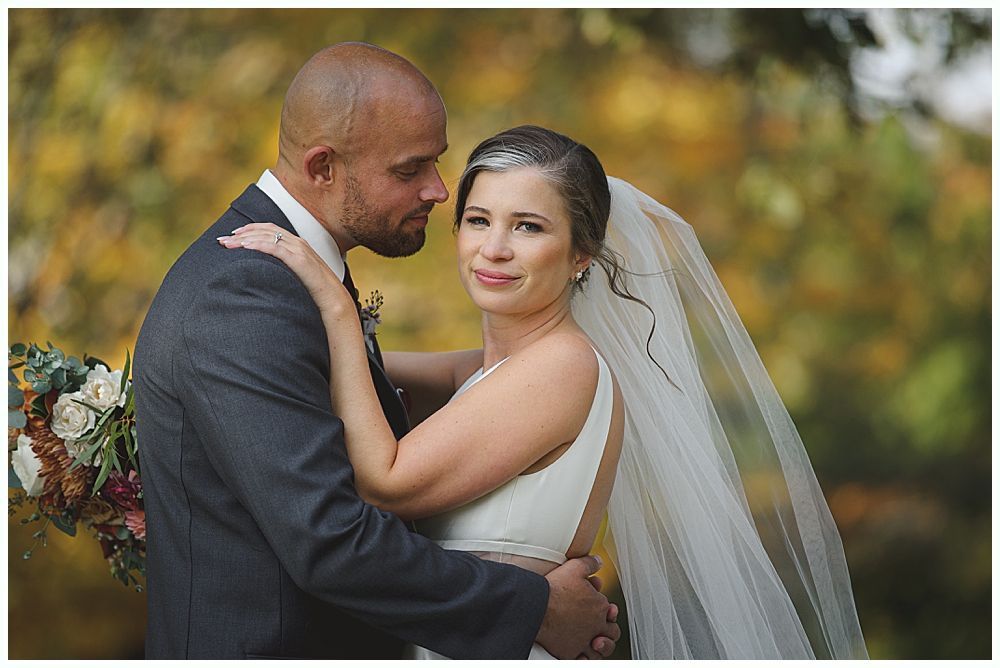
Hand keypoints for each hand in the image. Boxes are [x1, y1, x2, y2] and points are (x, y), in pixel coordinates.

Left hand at [218, 223, 354, 317]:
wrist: (333, 300)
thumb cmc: (315, 291)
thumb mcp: (296, 275)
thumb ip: (284, 268)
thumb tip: (266, 273)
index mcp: (297, 244)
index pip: (270, 229)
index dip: (250, 230)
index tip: (233, 235)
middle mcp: (297, 242)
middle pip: (265, 230)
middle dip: (242, 234)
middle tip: (222, 240)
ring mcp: (299, 249)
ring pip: (267, 237)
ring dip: (245, 239)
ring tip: (228, 244)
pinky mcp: (299, 259)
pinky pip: (275, 248)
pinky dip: (258, 245)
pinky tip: (245, 247)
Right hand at [536, 555, 620, 658]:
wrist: (536, 606)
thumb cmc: (554, 588)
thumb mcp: (574, 568)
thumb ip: (589, 564)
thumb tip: (598, 561)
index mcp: (599, 606)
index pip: (609, 609)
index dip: (605, 607)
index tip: (595, 604)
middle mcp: (596, 625)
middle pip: (612, 632)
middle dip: (609, 629)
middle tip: (600, 626)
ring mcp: (584, 640)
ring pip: (602, 650)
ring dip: (602, 646)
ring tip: (596, 643)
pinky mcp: (571, 651)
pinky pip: (584, 660)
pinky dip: (586, 658)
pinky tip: (582, 654)